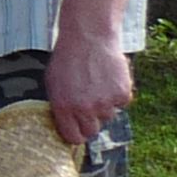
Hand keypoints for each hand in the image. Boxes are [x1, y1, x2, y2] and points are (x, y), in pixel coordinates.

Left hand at [43, 21, 133, 148]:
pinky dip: (117, 94)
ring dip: (104, 105)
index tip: (77, 130)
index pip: (73, 137)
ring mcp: (105, 103)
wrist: (89, 38)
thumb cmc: (67, 59)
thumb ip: (60, 106)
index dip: (76, 134)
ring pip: (108, 116)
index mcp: (64, 107)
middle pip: (92, 131)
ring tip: (97, 84)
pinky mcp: (122, 95)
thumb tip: (65, 125)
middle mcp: (85, 109)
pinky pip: (121, 103)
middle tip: (88, 106)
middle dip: (90, 122)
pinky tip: (109, 79)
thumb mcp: (53, 83)